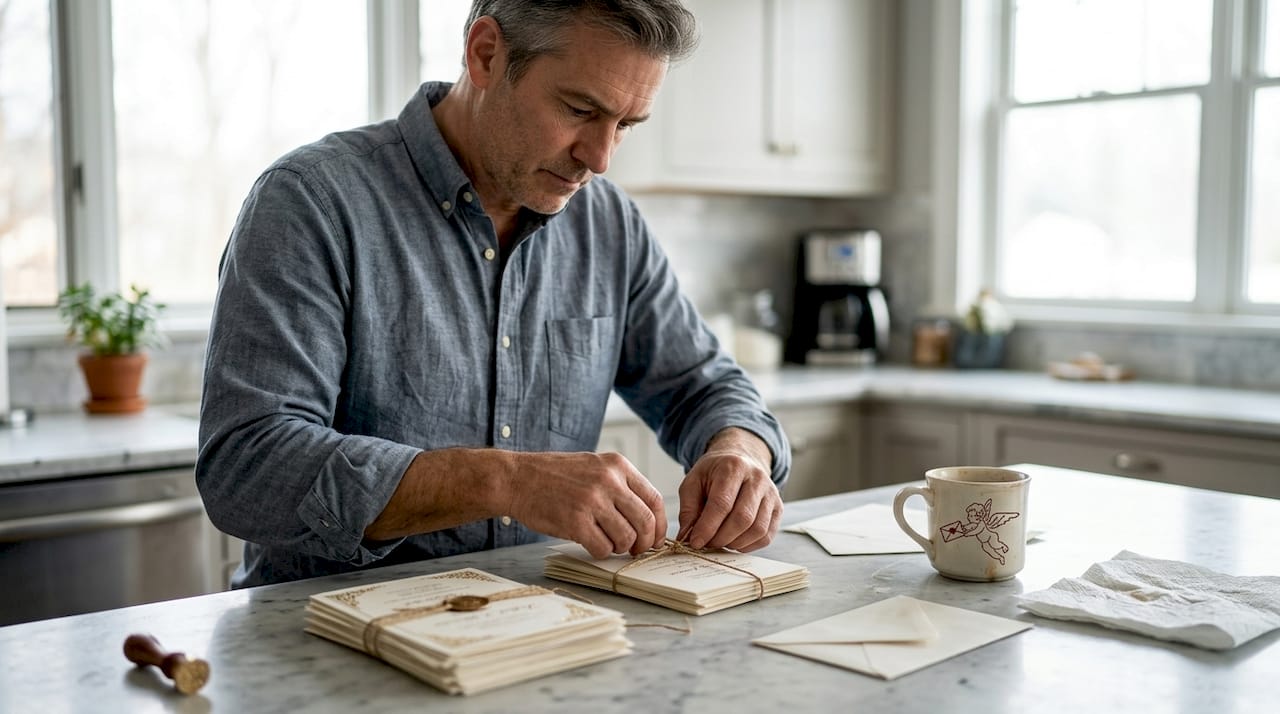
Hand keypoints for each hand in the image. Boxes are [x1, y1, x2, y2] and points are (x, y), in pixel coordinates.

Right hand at [505, 451, 665, 558]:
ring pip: (626, 538)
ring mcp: (592, 501)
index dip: (660, 525)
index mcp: (617, 465)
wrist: (517, 478)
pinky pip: (603, 548)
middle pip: (646, 521)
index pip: (654, 499)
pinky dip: (601, 552)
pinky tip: (591, 544)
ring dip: (620, 547)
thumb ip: (620, 485)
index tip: (656, 538)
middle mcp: (608, 481)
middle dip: (645, 542)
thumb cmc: (554, 475)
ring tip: (607, 542)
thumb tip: (646, 518)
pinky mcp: (575, 521)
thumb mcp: (594, 466)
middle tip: (636, 549)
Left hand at [677, 428, 781, 551]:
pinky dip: (749, 545)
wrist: (739, 459)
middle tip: (707, 544)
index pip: (722, 503)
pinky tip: (735, 542)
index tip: (695, 542)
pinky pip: (767, 535)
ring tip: (720, 542)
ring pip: (757, 529)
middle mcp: (757, 478)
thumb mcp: (693, 482)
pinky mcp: (778, 507)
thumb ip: (688, 509)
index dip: (707, 527)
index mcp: (733, 467)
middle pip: (743, 518)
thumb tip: (687, 536)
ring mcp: (771, 493)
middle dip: (721, 538)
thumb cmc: (714, 473)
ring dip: (735, 543)